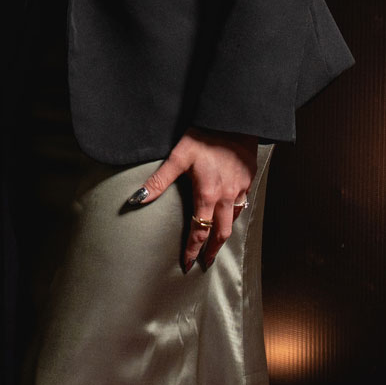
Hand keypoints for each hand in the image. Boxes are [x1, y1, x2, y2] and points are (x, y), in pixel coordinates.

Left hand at [129, 127, 257, 270]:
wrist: (233, 120)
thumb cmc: (204, 136)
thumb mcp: (177, 157)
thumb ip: (158, 181)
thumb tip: (137, 199)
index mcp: (208, 195)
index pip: (200, 231)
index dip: (193, 250)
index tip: (188, 264)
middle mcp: (226, 197)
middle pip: (221, 233)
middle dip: (212, 250)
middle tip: (205, 262)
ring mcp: (239, 189)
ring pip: (234, 220)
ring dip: (224, 234)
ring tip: (217, 242)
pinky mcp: (248, 179)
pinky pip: (242, 204)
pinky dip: (235, 215)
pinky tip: (231, 213)